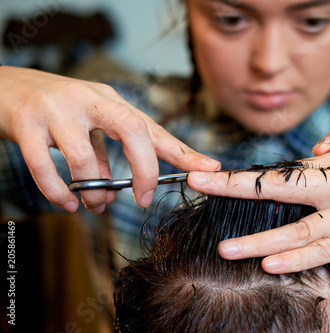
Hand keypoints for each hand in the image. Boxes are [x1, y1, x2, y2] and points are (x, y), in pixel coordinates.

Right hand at [0, 66, 219, 213]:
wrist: (4, 87)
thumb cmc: (55, 109)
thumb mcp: (89, 123)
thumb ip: (105, 152)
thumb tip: (116, 190)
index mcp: (110, 100)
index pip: (153, 126)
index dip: (183, 151)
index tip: (210, 169)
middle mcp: (89, 100)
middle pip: (133, 130)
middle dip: (145, 169)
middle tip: (144, 198)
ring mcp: (57, 111)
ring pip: (85, 159)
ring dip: (94, 190)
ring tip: (95, 205)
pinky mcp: (25, 125)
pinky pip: (44, 168)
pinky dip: (58, 193)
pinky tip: (66, 204)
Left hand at [188, 117, 329, 274]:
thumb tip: (312, 148)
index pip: (284, 167)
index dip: (245, 172)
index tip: (207, 174)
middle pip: (283, 185)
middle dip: (236, 187)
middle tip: (198, 186)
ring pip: (300, 228)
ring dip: (260, 240)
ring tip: (227, 249)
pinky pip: (327, 250)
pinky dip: (298, 258)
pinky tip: (271, 264)